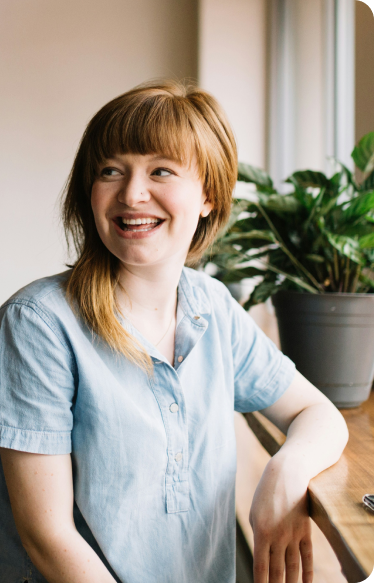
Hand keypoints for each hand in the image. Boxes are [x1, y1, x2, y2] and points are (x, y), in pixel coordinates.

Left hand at [249, 456, 312, 582]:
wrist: (287, 474)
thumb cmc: (266, 493)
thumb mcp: (255, 512)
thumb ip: (258, 535)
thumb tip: (262, 555)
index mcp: (261, 532)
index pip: (261, 567)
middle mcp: (278, 536)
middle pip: (277, 571)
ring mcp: (293, 535)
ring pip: (293, 568)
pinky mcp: (305, 531)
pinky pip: (307, 556)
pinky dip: (308, 573)